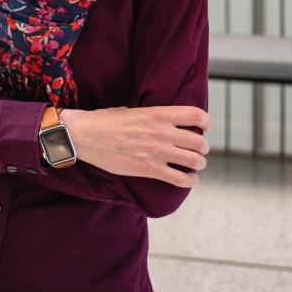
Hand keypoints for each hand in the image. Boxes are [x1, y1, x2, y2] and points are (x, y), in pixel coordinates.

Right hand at [59, 105, 211, 187]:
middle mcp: (162, 133)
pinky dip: (189, 181)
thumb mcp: (133, 110)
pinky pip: (180, 179)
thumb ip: (153, 117)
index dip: (206, 123)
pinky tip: (188, 179)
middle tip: (198, 150)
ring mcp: (157, 152)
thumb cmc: (105, 121)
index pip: (196, 116)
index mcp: (158, 114)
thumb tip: (167, 123)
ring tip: (194, 165)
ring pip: (195, 162)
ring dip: (198, 164)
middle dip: (202, 148)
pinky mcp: (149, 169)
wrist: (85, 135)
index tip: (204, 127)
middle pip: (200, 143)